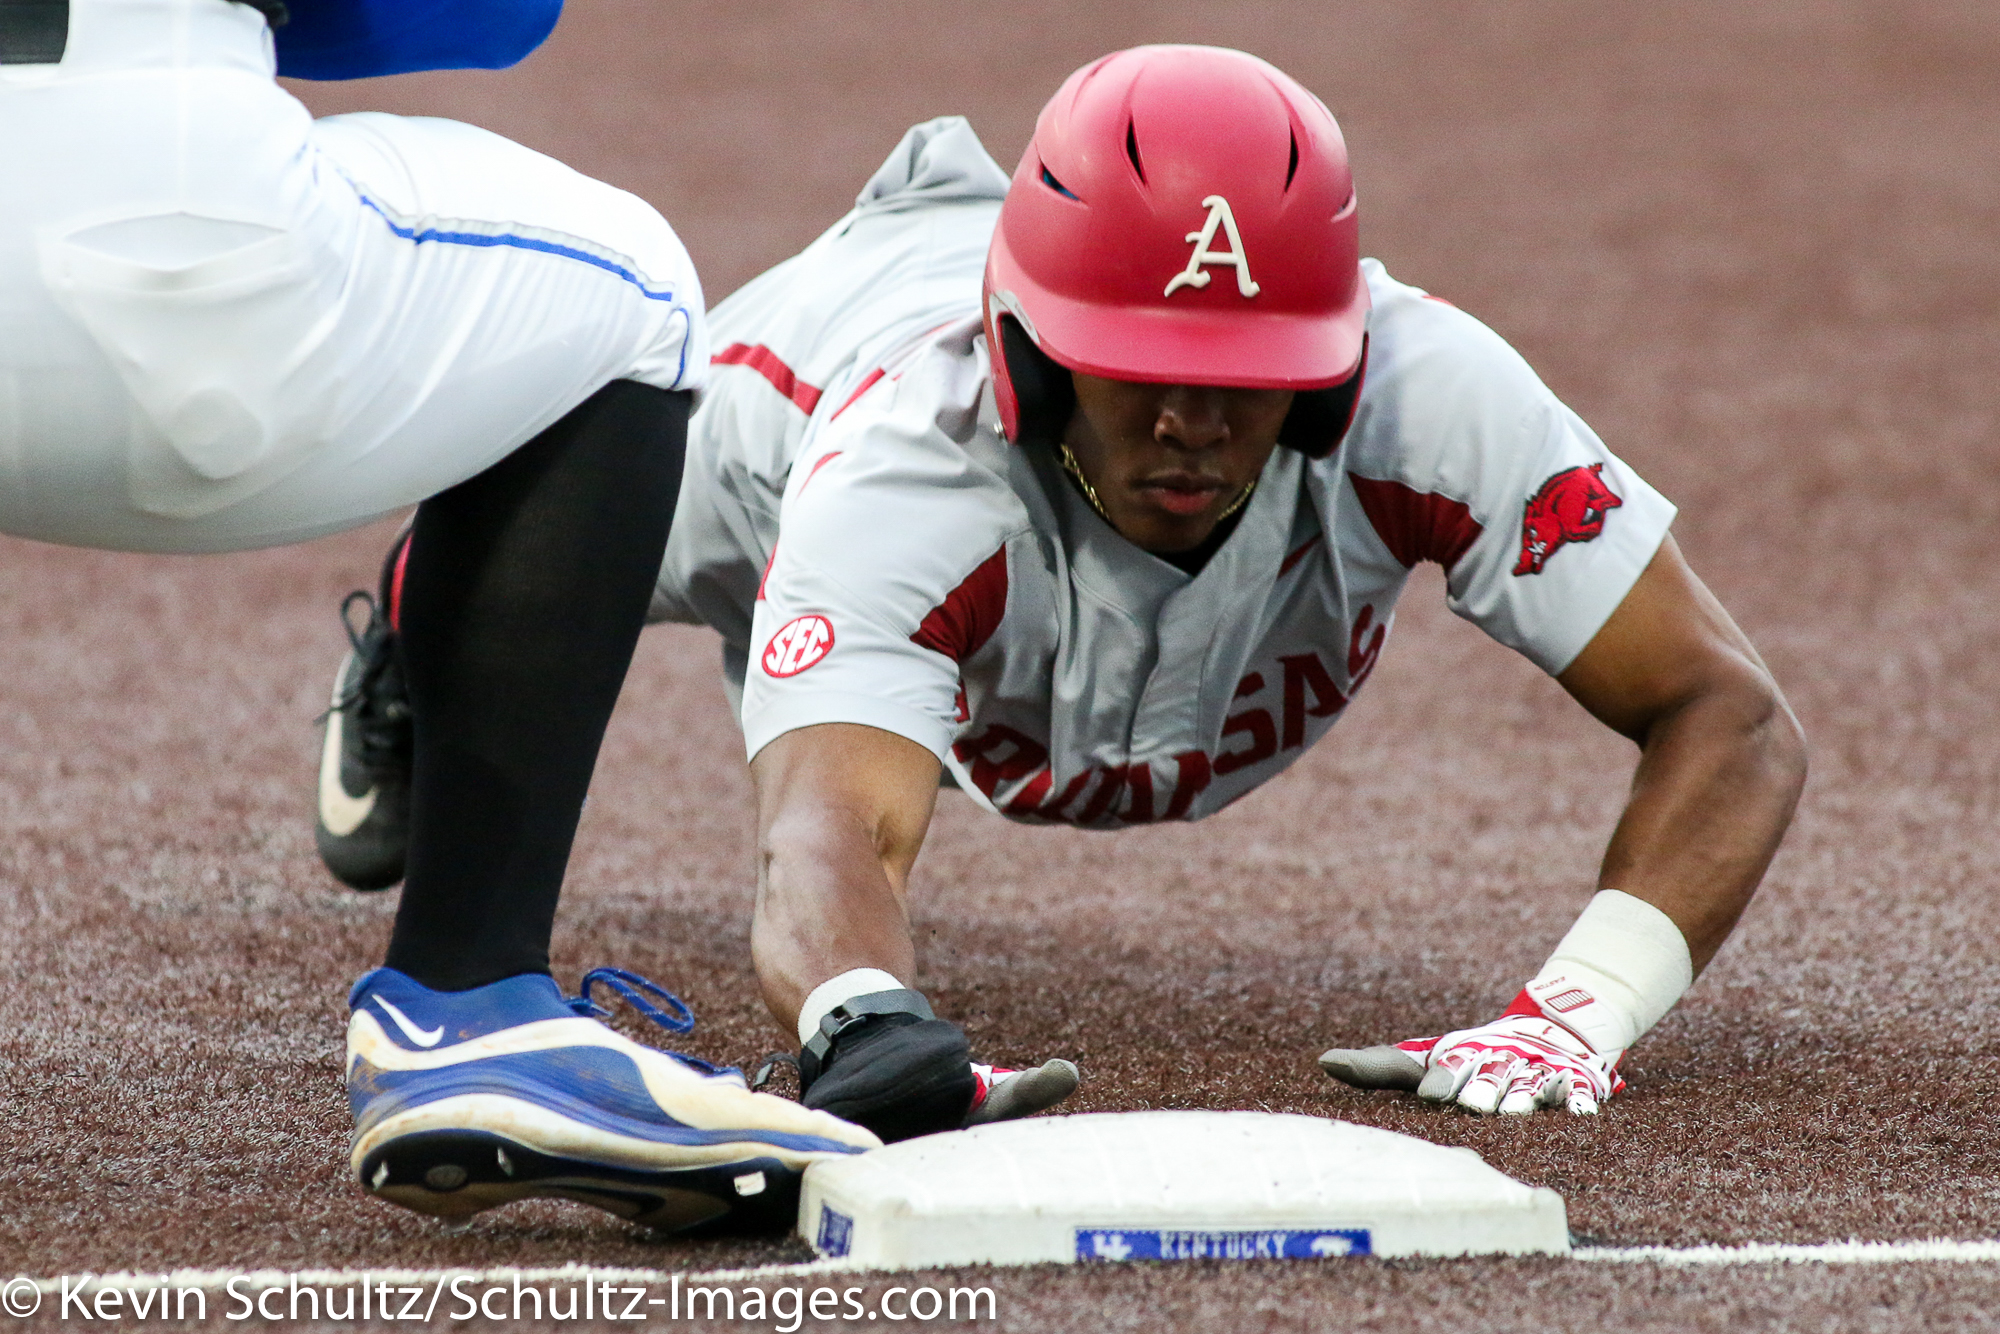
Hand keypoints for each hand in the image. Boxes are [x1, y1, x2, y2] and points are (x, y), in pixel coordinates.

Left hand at [1319, 1012, 1622, 1115]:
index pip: (1447, 1065)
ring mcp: (1536, 1072)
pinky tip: (1578, 1111)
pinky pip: (1576, 1092)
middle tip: (1474, 1105)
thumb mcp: (1423, 1058)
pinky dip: (1577, 1100)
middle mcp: (1499, 1061)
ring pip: (1530, 1087)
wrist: (1547, 1028)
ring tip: (1515, 1110)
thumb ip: (1378, 1066)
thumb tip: (1321, 1063)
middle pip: (1490, 1077)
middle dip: (1481, 1089)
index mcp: (1461, 1056)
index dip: (1441, 1077)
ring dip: (1523, 1097)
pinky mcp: (1573, 1081)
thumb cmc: (1467, 1058)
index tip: (1431, 1093)